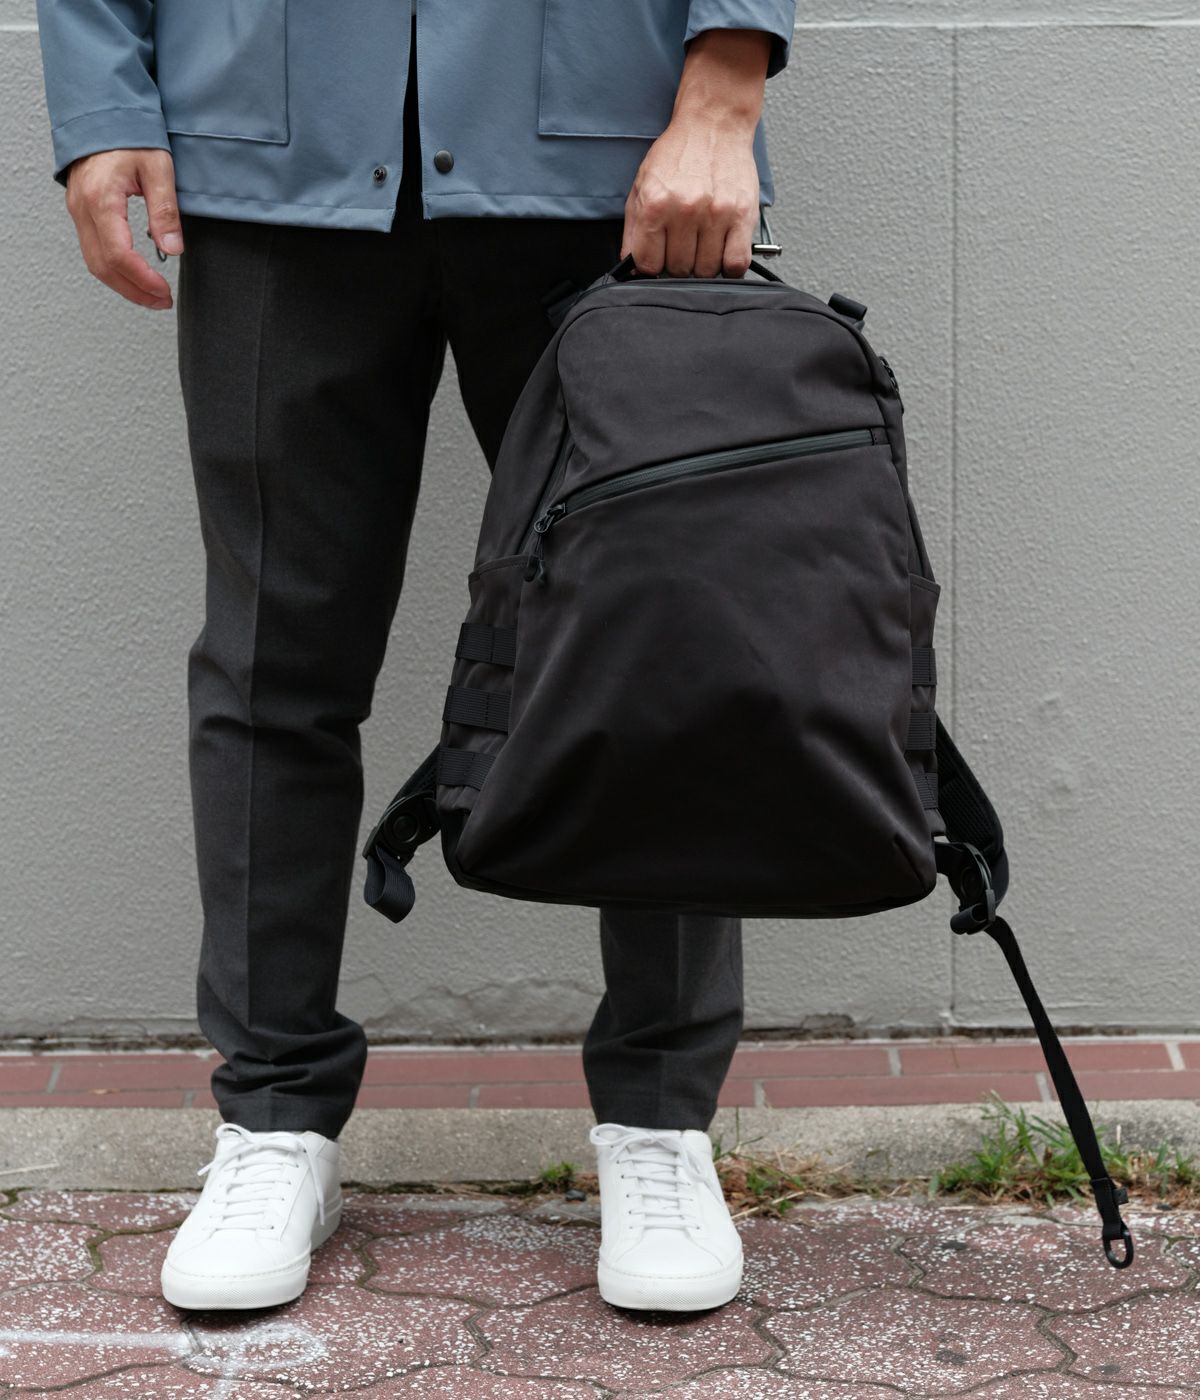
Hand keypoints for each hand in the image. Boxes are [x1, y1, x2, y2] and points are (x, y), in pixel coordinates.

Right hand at [64, 148, 183, 309]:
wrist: (103, 113)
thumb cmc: (129, 133)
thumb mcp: (158, 168)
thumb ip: (165, 211)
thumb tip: (172, 250)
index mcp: (101, 198)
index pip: (118, 254)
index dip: (142, 280)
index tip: (164, 292)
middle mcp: (83, 208)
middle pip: (102, 266)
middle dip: (133, 291)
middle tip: (162, 301)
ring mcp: (79, 210)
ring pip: (94, 263)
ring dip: (123, 285)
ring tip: (153, 295)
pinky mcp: (82, 211)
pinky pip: (93, 250)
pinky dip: (115, 270)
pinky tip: (136, 275)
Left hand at [621, 29, 770, 279]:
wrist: (713, 124)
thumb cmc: (679, 155)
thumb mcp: (642, 187)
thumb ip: (634, 230)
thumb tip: (632, 268)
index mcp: (656, 204)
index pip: (647, 264)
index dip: (651, 266)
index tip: (658, 258)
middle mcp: (685, 210)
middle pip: (678, 269)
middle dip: (678, 262)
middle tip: (683, 243)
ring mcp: (716, 214)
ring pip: (705, 270)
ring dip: (703, 264)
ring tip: (703, 242)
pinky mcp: (742, 215)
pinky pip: (735, 264)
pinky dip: (728, 267)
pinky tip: (722, 252)